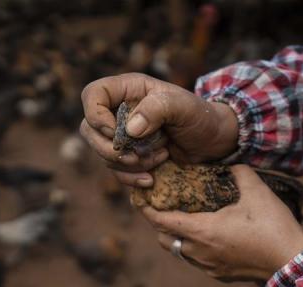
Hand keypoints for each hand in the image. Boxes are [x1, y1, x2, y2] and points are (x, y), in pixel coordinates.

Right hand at [80, 73, 238, 186]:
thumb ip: (157, 109)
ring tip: (160, 157)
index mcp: (128, 90)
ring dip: (128, 164)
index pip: (92, 95)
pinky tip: (151, 179)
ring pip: (103, 153)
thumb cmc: (200, 116)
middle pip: (89, 129)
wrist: (213, 142)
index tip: (116, 132)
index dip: (96, 115)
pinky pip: (116, 170)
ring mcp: (123, 136)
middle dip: (110, 148)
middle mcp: (120, 111)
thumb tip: (130, 129)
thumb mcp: (183, 106)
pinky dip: (131, 178)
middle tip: (136, 155)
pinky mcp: (130, 157)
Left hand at [140, 165, 302, 281]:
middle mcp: (199, 252)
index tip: (140, 198)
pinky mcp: (219, 275)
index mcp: (202, 231)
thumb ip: (239, 172)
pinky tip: (206, 237)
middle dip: (159, 223)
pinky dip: (192, 249)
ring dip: (176, 237)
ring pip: (179, 252)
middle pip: (164, 239)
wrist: (292, 264)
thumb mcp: (257, 191)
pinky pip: (195, 261)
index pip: (161, 221)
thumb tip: (230, 163)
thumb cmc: (274, 227)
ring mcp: (208, 267)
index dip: (147, 209)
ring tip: (184, 220)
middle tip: (164, 206)